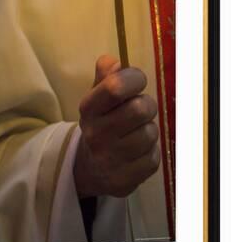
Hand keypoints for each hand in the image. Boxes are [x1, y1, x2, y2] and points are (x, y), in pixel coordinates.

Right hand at [74, 55, 160, 198]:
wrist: (89, 168)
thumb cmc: (100, 123)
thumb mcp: (96, 98)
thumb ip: (105, 76)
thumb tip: (115, 62)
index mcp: (88, 109)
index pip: (116, 86)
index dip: (134, 78)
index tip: (137, 82)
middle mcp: (96, 133)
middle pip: (141, 109)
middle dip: (146, 105)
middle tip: (139, 110)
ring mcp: (110, 159)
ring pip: (150, 133)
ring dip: (148, 130)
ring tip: (135, 133)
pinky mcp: (125, 179)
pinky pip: (154, 157)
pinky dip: (150, 152)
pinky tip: (137, 152)